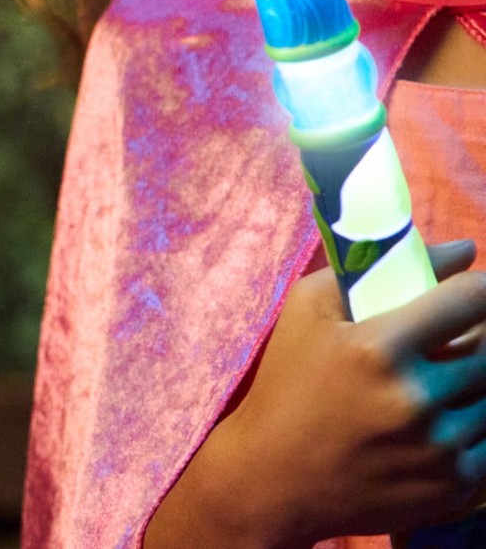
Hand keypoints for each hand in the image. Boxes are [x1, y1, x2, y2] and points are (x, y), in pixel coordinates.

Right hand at [149, 240, 485, 547]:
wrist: (272, 479)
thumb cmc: (287, 384)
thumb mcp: (307, 311)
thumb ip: (375, 268)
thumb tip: (463, 252)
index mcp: (378, 349)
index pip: (471, 300)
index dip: (481, 290)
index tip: (474, 291)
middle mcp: (414, 398)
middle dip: (478, 338)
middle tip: (452, 339)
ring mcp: (438, 447)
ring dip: (476, 384)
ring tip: (439, 383)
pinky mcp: (453, 486)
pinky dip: (474, 427)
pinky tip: (439, 423)